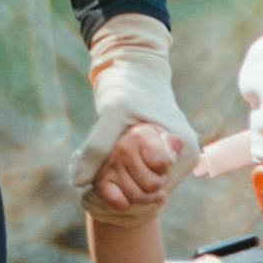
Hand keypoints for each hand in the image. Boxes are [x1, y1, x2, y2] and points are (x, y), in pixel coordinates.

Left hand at [68, 11, 195, 201]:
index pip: (151, 186)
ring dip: (121, 180)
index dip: (124, 182)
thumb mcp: (110, 114)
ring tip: (108, 159)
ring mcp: (176, 160)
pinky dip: (124, 176)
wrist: (136, 70)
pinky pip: (143, 180)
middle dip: (122, 181)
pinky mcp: (165, 159)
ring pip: (144, 189)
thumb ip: (97, 147)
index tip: (106, 165)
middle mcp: (184, 158)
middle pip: (148, 192)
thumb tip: (77, 182)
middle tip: (105, 160)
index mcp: (179, 147)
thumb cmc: (127, 87)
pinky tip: (113, 162)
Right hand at [82, 117, 186, 217]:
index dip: (167, 168)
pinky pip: (119, 203)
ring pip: (139, 196)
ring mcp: (110, 167)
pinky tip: (129, 197)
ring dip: (146, 196)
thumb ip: (172, 142)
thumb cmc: (147, 148)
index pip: (163, 164)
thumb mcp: (162, 141)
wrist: (120, 153)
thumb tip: (175, 145)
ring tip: (144, 186)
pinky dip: (126, 204)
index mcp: (139, 135)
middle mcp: (122, 148)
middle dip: (158, 184)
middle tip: (153, 176)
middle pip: (153, 184)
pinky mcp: (100, 183)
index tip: (161, 163)